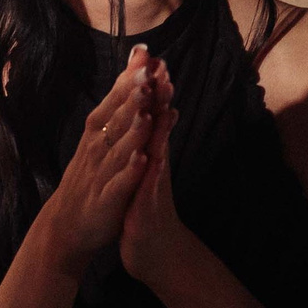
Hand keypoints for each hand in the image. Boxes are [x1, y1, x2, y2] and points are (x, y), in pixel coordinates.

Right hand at [31, 46, 157, 276]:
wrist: (66, 226)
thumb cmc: (88, 178)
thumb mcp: (98, 140)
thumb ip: (116, 108)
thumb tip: (132, 73)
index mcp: (95, 134)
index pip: (112, 101)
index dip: (127, 79)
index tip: (144, 55)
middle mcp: (95, 150)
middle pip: (115, 119)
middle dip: (131, 97)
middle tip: (146, 73)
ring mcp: (99, 175)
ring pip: (118, 149)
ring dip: (132, 130)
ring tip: (147, 112)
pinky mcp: (106, 201)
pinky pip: (119, 184)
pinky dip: (129, 172)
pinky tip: (142, 160)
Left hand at [117, 51, 189, 282]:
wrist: (152, 249)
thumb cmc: (144, 206)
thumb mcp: (145, 168)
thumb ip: (149, 139)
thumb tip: (156, 111)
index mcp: (149, 152)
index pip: (151, 113)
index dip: (151, 87)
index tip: (151, 58)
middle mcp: (155, 163)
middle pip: (159, 125)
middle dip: (160, 97)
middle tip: (163, 66)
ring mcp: (154, 183)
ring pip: (158, 149)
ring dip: (160, 125)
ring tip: (162, 100)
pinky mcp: (148, 205)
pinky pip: (150, 186)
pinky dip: (150, 169)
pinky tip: (150, 154)